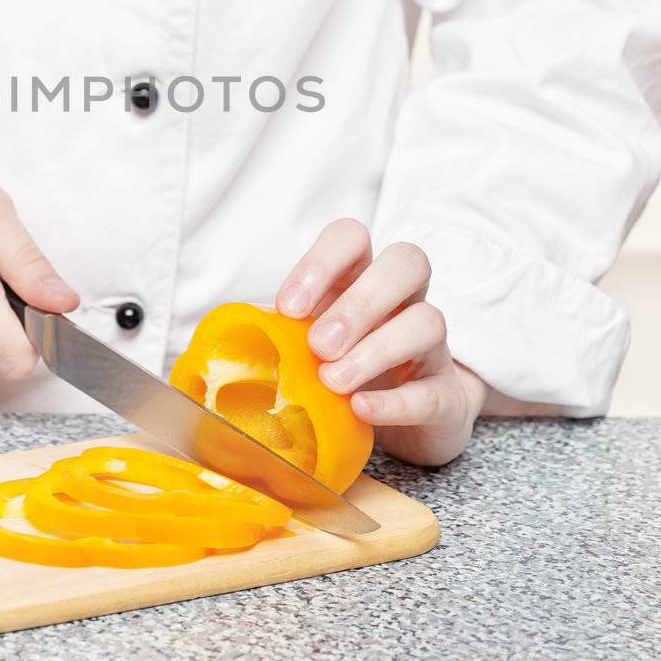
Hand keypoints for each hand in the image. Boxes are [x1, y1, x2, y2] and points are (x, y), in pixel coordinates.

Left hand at [275, 219, 484, 466]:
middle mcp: (402, 302)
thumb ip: (275, 336)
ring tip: (334, 381)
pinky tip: (362, 409)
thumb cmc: (345, 370)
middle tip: (320, 344)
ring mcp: (432, 346)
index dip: (322, 261)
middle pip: (407, 263)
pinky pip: (434, 390)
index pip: (352, 237)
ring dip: (377, 349)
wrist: (408, 423)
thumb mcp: (305, 346)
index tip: (289, 306)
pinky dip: (397, 401)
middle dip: (360, 301)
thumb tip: (214, 346)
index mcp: (362, 279)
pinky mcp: (446, 396)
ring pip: (428, 321)